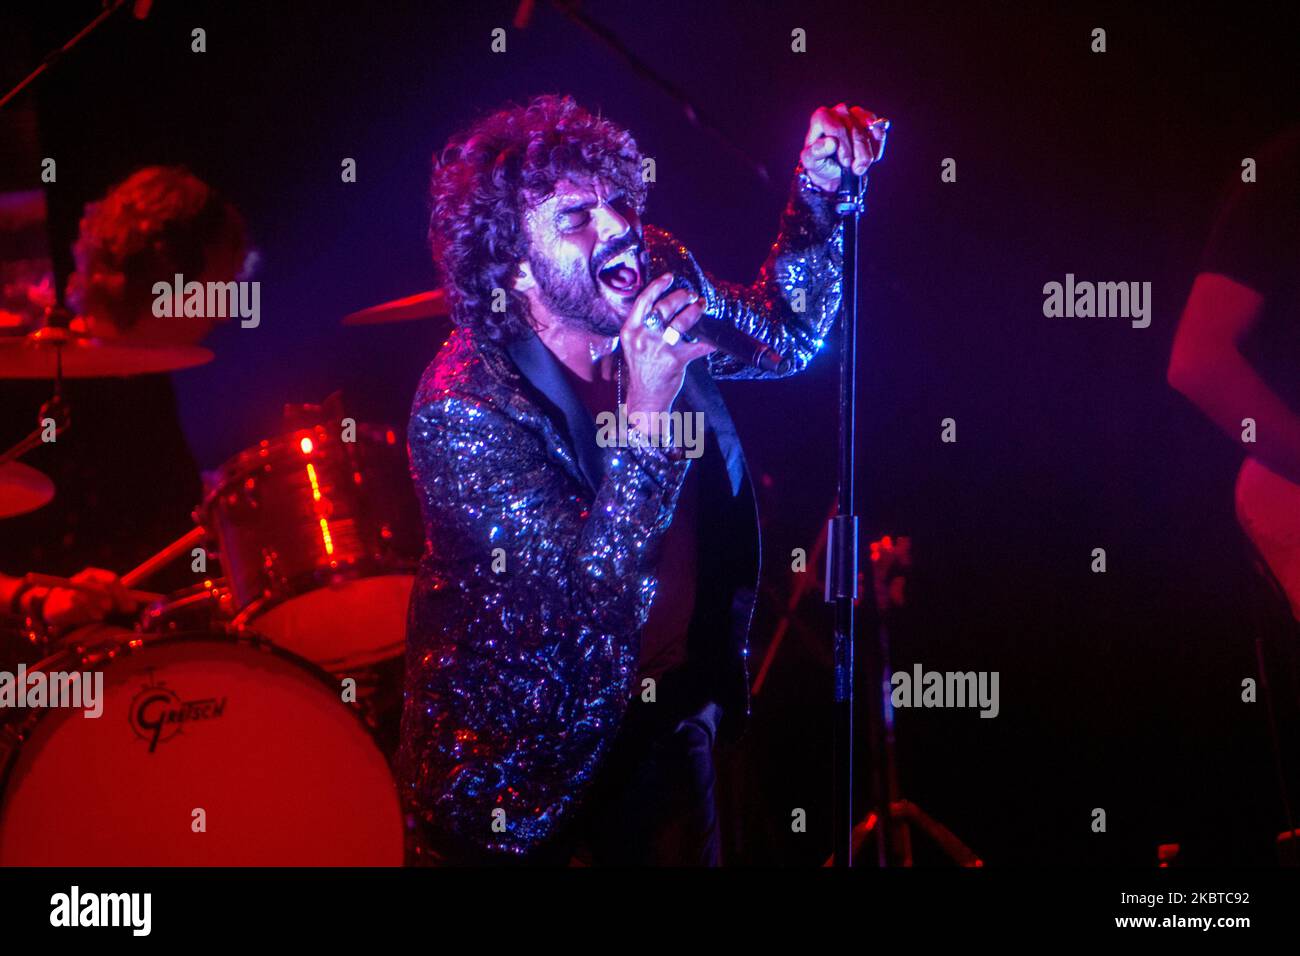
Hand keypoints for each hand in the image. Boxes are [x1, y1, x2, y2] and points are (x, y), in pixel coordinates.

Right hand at [40, 567, 137, 630]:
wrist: (57, 606)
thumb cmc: (86, 602)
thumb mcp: (105, 601)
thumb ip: (119, 603)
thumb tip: (133, 607)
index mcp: (96, 575)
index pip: (112, 579)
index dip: (123, 594)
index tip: (130, 609)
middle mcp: (85, 577)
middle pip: (103, 584)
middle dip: (115, 599)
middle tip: (117, 611)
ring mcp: (73, 586)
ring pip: (91, 592)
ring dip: (100, 605)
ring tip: (103, 615)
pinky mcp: (63, 598)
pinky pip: (77, 601)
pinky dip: (88, 610)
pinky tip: (94, 617)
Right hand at [619, 273, 713, 438]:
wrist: (645, 396)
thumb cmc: (642, 368)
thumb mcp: (634, 344)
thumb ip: (643, 325)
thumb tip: (663, 305)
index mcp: (630, 331)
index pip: (643, 302)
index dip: (657, 286)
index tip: (669, 278)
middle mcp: (643, 337)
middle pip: (665, 308)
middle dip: (681, 298)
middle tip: (690, 296)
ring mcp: (659, 348)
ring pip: (681, 322)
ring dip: (694, 311)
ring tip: (700, 306)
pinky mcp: (676, 360)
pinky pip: (697, 346)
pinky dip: (708, 342)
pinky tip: (713, 340)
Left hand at [801, 103, 888, 193]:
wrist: (833, 170)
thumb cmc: (820, 163)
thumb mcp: (812, 162)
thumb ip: (816, 152)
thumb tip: (831, 143)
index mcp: (821, 118)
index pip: (836, 128)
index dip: (844, 147)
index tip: (845, 163)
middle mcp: (838, 111)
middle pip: (854, 129)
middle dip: (859, 152)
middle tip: (856, 169)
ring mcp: (855, 114)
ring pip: (868, 129)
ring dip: (868, 152)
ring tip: (862, 166)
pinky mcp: (869, 119)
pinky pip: (879, 128)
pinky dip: (878, 145)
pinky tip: (873, 157)